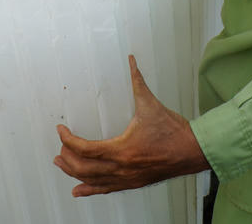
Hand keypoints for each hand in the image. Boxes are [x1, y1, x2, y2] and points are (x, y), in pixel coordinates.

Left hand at [52, 55, 209, 196]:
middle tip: (59, 147)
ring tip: (61, 165)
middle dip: (67, 158)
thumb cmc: (173, 131)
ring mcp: (127, 178)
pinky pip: (107, 190)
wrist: (192, 151)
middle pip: (84, 168)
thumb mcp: (150, 104)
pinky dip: (90, 190)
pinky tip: (78, 191)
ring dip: (74, 174)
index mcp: (122, 149)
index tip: (61, 130)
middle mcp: (121, 168)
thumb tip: (131, 60)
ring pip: (93, 181)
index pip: (85, 149)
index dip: (68, 140)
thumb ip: (137, 80)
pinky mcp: (133, 183)